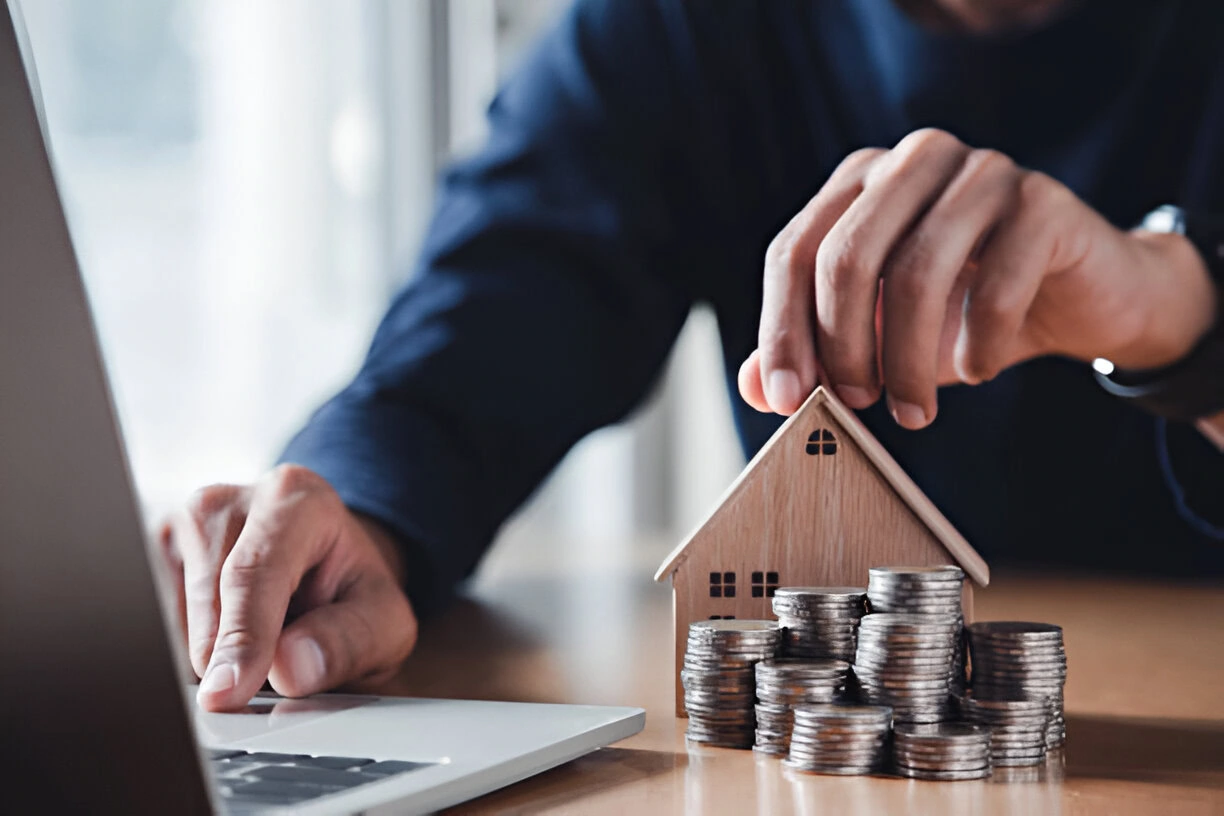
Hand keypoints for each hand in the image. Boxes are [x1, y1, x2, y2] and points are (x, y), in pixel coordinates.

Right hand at [158, 465, 417, 711]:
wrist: (327, 569)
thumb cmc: (353, 593)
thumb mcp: (385, 620)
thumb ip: (350, 640)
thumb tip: (290, 669)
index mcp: (294, 498)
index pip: (254, 573)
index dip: (241, 637)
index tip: (229, 692)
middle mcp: (229, 501)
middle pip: (208, 603)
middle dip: (231, 661)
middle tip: (270, 683)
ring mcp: (184, 526)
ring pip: (176, 623)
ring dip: (215, 660)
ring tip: (262, 646)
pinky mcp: (157, 557)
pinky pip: (160, 630)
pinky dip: (195, 654)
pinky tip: (231, 642)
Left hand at [739, 128, 1217, 426]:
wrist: (1079, 298)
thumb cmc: (964, 311)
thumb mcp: (879, 336)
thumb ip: (815, 350)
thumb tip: (753, 385)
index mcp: (859, 182)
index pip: (793, 251)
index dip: (782, 329)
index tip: (787, 399)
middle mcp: (912, 161)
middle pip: (845, 257)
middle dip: (843, 346)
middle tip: (858, 405)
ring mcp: (981, 171)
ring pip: (917, 272)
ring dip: (907, 360)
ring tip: (913, 411)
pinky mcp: (1043, 201)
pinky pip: (996, 284)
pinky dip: (978, 345)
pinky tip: (976, 371)